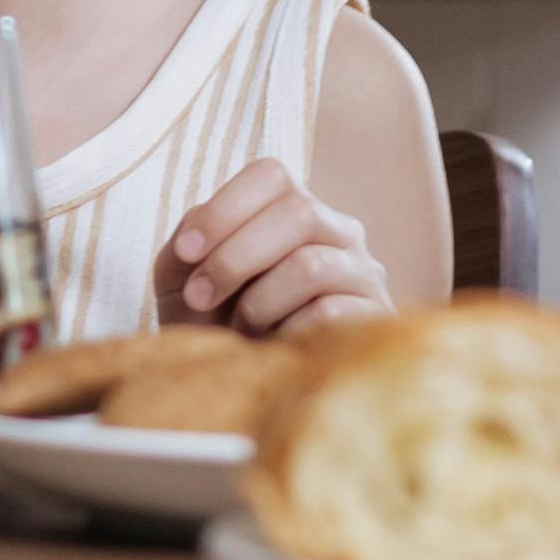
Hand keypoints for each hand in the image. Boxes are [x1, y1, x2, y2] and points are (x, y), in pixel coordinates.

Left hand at [156, 157, 385, 335]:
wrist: (240, 385)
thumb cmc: (213, 320)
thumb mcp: (184, 275)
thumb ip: (189, 237)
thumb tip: (200, 227)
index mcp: (293, 207)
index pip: (271, 175)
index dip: (223, 209)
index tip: (185, 251)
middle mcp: (338, 230)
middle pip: (298, 212)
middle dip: (235, 258)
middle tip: (199, 297)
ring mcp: (363, 274)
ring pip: (312, 266)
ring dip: (259, 302)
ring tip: (240, 327)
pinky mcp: (375, 318)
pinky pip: (330, 314)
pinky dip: (286, 332)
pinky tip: (274, 345)